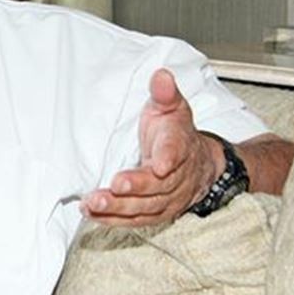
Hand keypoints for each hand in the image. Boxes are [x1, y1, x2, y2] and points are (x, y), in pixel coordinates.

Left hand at [80, 68, 221, 225]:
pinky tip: (92, 214)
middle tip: (113, 186)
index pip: (176, 151)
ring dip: (119, 207)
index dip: (167, 158)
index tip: (158, 164)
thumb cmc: (175, 132)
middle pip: (157, 185)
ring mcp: (167, 197)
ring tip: (93, 203)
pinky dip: (114, 219)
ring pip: (145, 207)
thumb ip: (165, 93)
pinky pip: (136, 219)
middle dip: (135, 187)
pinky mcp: (156, 212)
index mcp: (179, 145)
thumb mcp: (172, 107)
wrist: (201, 164)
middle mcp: (176, 176)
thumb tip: (161, 74)